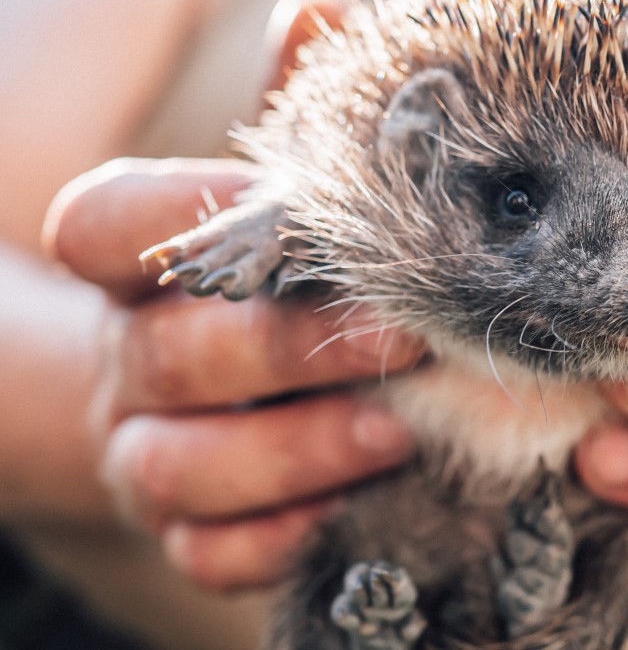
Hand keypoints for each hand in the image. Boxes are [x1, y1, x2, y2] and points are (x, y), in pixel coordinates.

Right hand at [45, 158, 424, 589]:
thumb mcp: (294, 250)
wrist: (251, 404)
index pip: (99, 229)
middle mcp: (129, 364)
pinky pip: (210, 553)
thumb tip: (405, 198)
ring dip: (297, 449)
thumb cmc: (291, 301)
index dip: (178, 213)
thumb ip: (321, 224)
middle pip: (169, 354)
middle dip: (291, 348)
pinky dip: (285, 535)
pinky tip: (356, 508)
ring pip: (176, 466)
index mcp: (142, 277)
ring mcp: (145, 455)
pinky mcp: (185, 533)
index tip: (286, 204)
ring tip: (398, 433)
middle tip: (403, 338)